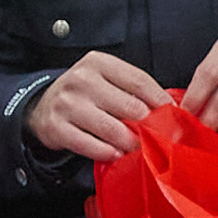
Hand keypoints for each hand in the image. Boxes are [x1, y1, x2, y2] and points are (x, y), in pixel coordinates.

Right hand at [28, 51, 172, 162]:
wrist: (44, 107)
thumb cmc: (86, 94)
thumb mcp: (105, 80)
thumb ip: (132, 90)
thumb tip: (170, 109)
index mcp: (99, 63)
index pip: (139, 81)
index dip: (161, 100)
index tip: (174, 115)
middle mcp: (82, 80)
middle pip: (130, 106)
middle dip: (149, 126)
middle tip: (160, 138)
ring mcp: (68, 104)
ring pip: (113, 129)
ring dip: (132, 143)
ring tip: (140, 148)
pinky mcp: (57, 128)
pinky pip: (92, 146)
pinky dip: (109, 152)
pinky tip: (117, 154)